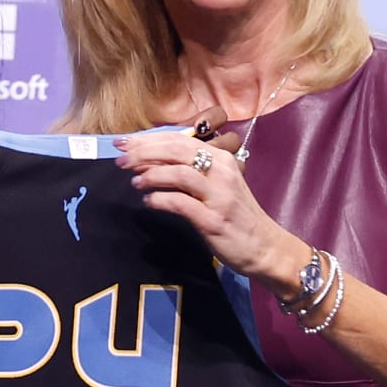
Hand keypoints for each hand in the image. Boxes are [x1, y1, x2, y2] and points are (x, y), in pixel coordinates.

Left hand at [113, 126, 302, 285]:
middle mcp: (222, 171)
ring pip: (179, 173)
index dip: (148, 139)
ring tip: (135, 182)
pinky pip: (181, 203)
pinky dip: (160, 200)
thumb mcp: (218, 185)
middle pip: (176, 150)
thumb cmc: (236, 215)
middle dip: (143, 152)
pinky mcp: (213, 219)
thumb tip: (151, 161)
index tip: (124, 142)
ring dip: (151, 175)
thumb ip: (191, 170)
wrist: (265, 247)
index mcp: (221, 158)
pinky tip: (149, 202)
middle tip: (120, 160)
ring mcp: (219, 195)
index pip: (179, 139)